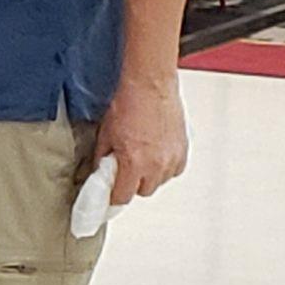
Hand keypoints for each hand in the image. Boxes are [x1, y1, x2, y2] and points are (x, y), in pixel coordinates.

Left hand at [98, 62, 189, 202]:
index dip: (113, 197)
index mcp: (134, 163)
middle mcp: (156, 165)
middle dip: (132, 185)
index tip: (109, 196)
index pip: (123, 197)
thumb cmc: (128, 105)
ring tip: (141, 157)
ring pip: (160, 182)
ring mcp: (173, 158)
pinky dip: (165, 167)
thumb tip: (100, 173)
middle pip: (143, 192)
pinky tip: (155, 153)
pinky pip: (174, 170)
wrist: (151, 87)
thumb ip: (103, 159)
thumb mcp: (105, 135)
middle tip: (124, 170)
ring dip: (149, 176)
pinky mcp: (183, 150)